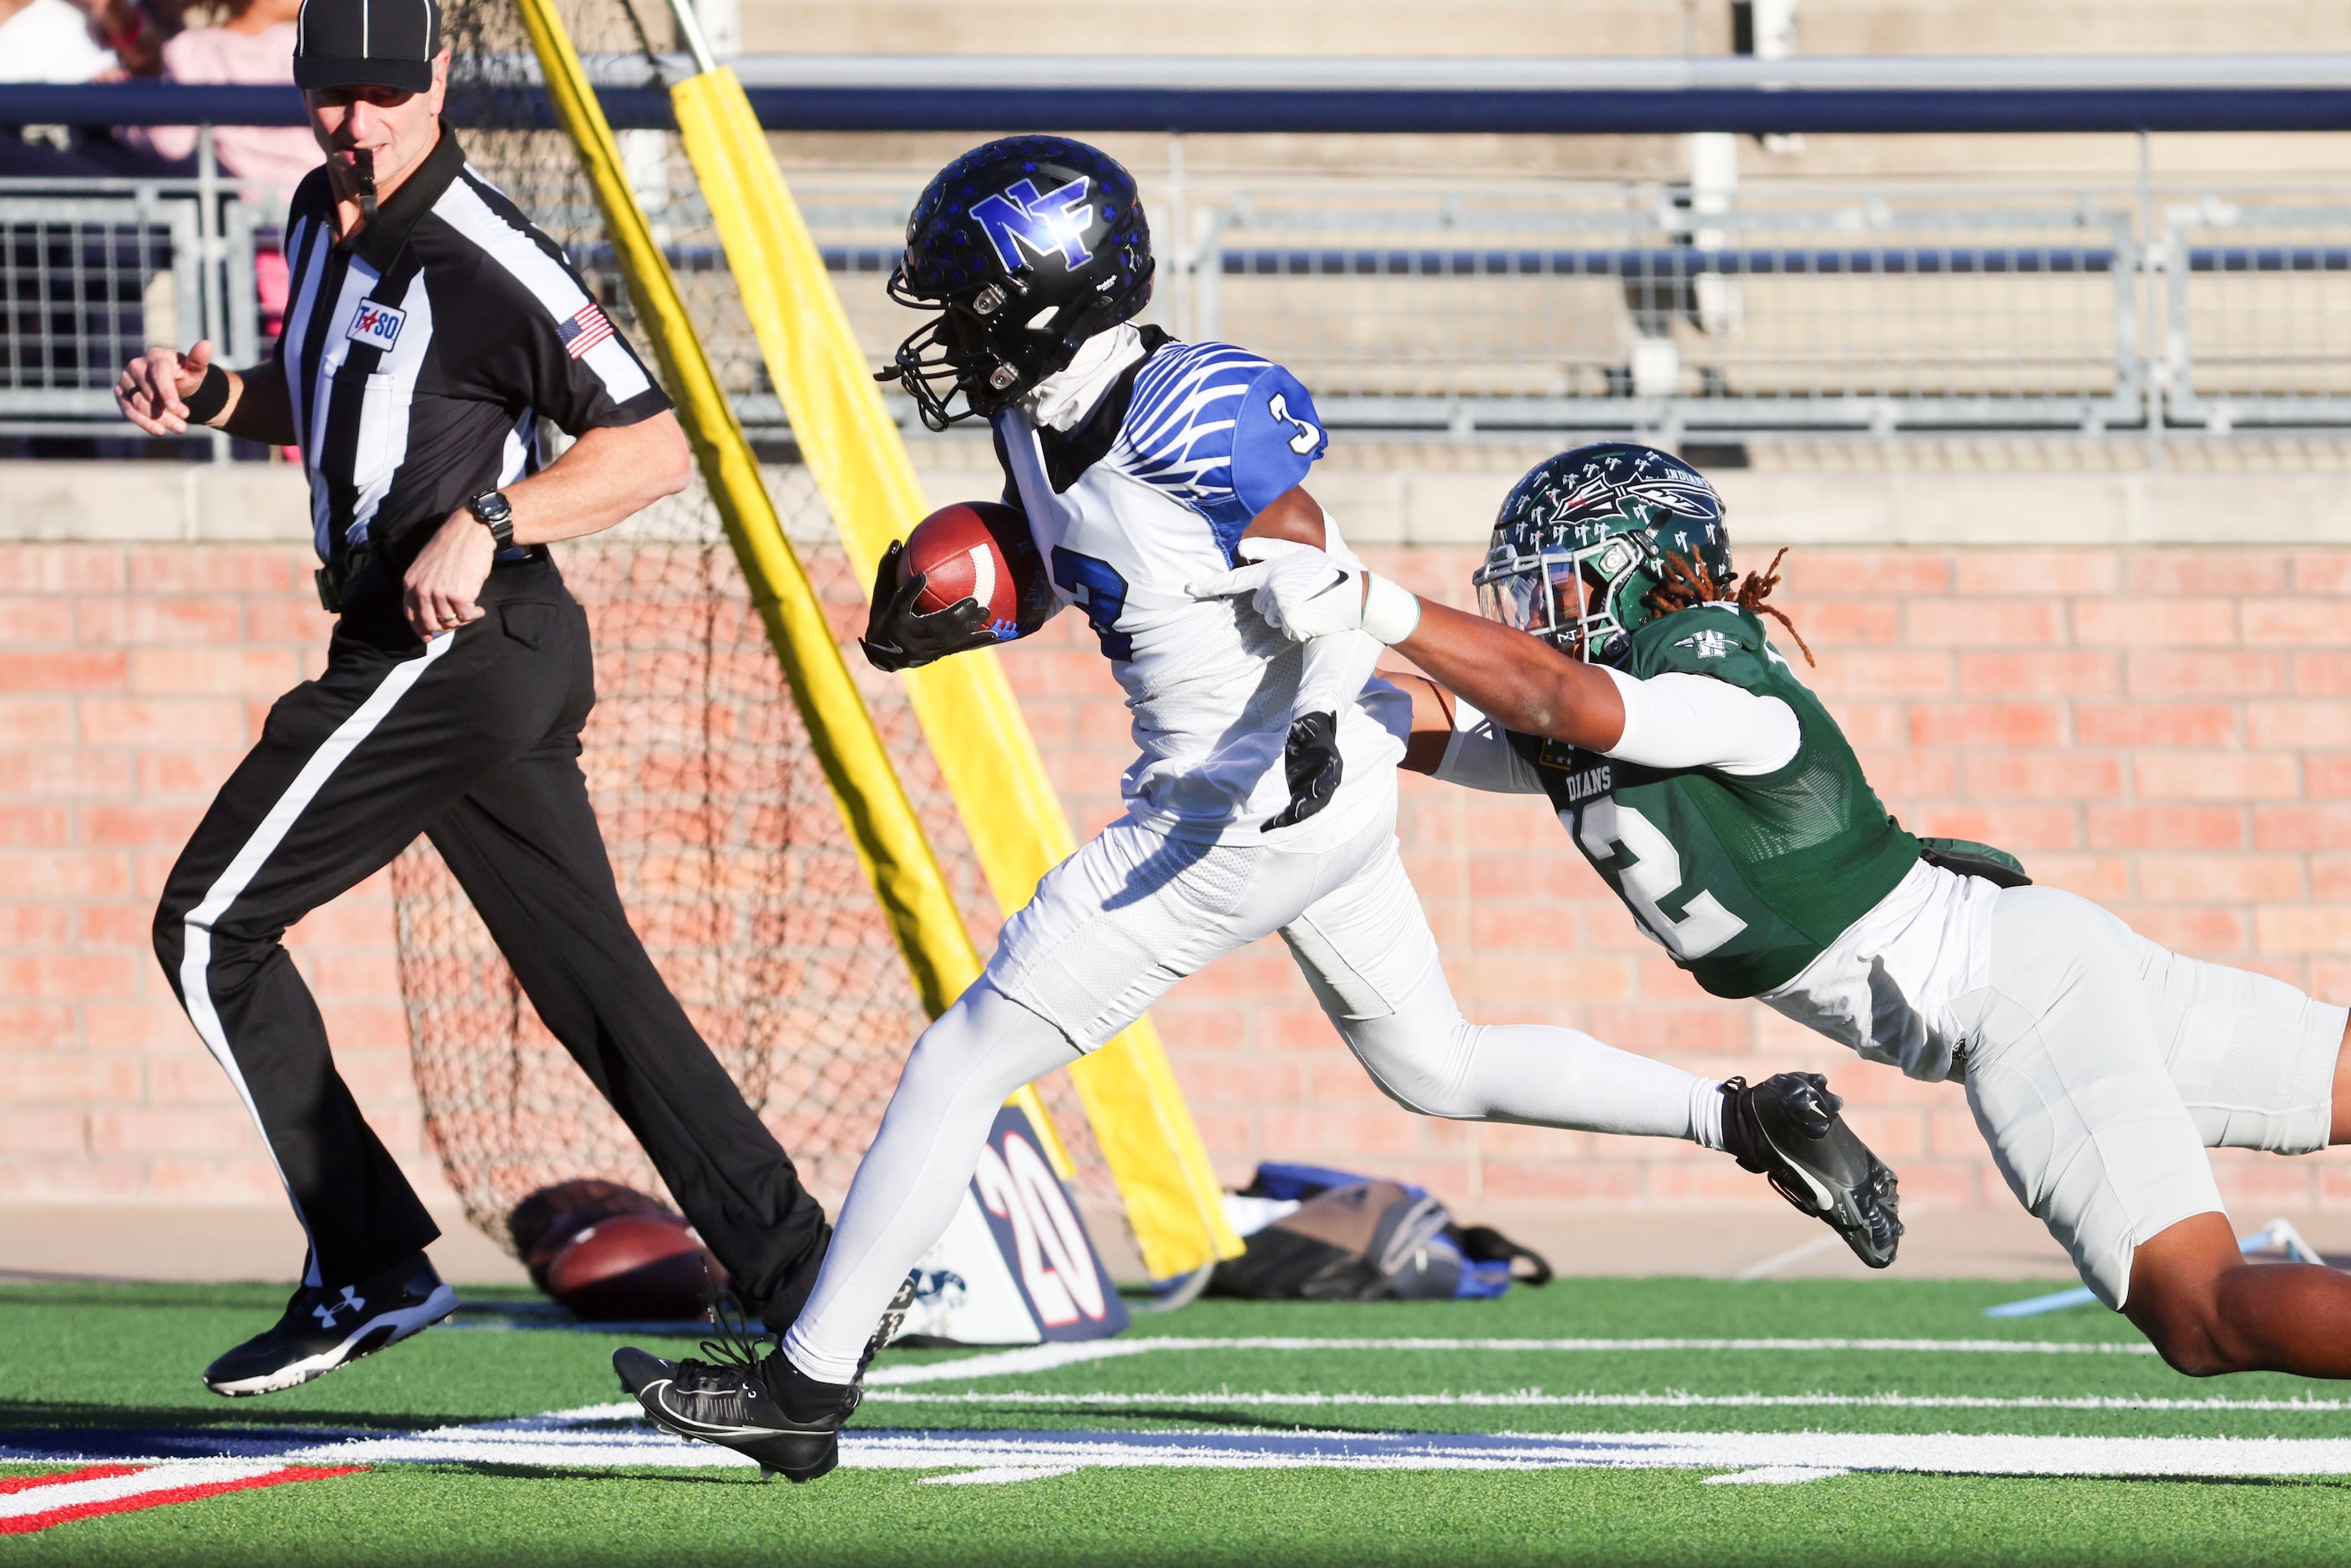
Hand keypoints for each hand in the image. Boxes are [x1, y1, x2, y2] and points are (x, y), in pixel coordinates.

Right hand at [116, 339, 214, 435]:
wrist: (175, 386)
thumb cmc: (186, 376)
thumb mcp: (196, 370)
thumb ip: (199, 360)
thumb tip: (207, 344)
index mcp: (156, 356)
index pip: (158, 373)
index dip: (166, 391)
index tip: (176, 407)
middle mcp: (136, 365)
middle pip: (149, 393)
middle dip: (168, 410)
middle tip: (186, 422)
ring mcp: (126, 380)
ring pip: (139, 404)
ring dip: (160, 419)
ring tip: (180, 428)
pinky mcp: (121, 394)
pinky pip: (128, 410)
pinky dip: (144, 423)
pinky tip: (160, 431)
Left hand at [403, 510, 495, 638]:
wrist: (470, 532)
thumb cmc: (451, 546)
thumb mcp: (426, 564)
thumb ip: (424, 586)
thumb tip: (432, 610)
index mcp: (411, 582)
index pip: (411, 614)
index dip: (420, 628)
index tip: (429, 636)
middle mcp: (422, 590)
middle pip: (431, 622)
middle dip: (445, 627)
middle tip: (457, 623)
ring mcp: (440, 594)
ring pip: (451, 621)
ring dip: (463, 620)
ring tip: (472, 611)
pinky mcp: (460, 596)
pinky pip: (467, 616)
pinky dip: (474, 615)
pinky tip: (479, 609)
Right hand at [858, 540, 997, 671]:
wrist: (884, 653)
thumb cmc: (884, 614)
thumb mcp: (881, 592)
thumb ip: (888, 568)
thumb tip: (897, 541)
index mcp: (892, 618)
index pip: (900, 603)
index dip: (910, 591)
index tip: (922, 576)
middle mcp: (908, 636)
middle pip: (933, 625)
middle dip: (954, 615)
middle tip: (973, 600)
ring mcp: (923, 648)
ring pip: (948, 638)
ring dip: (968, 625)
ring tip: (985, 610)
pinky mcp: (936, 654)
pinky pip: (958, 647)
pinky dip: (976, 641)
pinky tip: (994, 633)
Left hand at [1189, 538, 1366, 641]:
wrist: (1361, 595)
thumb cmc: (1332, 572)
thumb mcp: (1302, 554)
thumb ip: (1270, 550)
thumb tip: (1241, 551)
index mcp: (1273, 569)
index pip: (1234, 579)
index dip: (1209, 584)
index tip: (1188, 588)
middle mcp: (1273, 586)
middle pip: (1258, 604)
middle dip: (1276, 602)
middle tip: (1303, 593)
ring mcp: (1282, 605)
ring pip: (1271, 618)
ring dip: (1287, 615)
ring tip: (1311, 603)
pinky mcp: (1292, 622)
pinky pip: (1285, 630)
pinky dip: (1298, 628)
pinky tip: (1314, 617)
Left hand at [1263, 710, 1341, 830]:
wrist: (1311, 734)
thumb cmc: (1311, 730)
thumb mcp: (1309, 726)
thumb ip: (1307, 729)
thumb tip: (1303, 726)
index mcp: (1333, 764)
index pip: (1331, 776)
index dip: (1325, 783)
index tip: (1318, 789)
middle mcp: (1327, 782)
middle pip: (1318, 800)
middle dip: (1305, 809)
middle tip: (1292, 815)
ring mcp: (1313, 791)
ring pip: (1304, 809)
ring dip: (1289, 818)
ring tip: (1272, 824)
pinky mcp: (1302, 794)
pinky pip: (1292, 810)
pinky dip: (1281, 818)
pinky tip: (1266, 825)